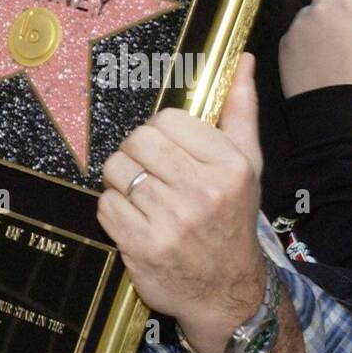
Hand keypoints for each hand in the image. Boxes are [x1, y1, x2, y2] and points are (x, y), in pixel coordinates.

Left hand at [97, 54, 265, 352]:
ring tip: (141, 194)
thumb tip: (243, 61)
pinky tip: (134, 218)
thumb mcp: (247, 166)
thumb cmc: (230, 220)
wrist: (225, 290)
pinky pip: (104, 205)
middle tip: (148, 170)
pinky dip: (112, 209)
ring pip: (115, 172)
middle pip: (135, 142)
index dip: (158, 132)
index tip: (168, 150)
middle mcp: (200, 192)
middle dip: (135, 153)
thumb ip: (240, 112)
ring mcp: (169, 221)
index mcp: (228, 166)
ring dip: (121, 181)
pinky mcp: (140, 246)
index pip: (165, 120)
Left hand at [279, 0, 351, 95]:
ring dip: (318, 17)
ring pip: (308, 10)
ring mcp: (299, 25)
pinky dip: (303, 34)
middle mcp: (321, 10)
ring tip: (327, 38)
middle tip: (343, 22)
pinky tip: (312, 52)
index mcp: (348, 6)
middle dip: (336, 2)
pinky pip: (295, 29)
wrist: (333, 105)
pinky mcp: (285, 42)